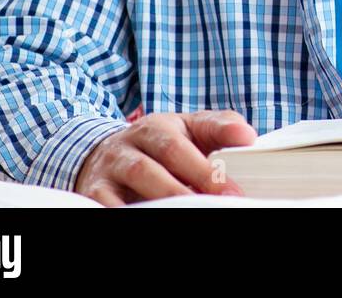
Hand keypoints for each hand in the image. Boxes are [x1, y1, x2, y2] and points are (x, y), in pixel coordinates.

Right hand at [73, 109, 257, 205]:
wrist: (102, 153)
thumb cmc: (159, 145)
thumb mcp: (187, 129)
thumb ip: (219, 128)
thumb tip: (248, 136)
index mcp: (158, 126)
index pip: (183, 143)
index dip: (208, 168)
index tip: (234, 190)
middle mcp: (131, 143)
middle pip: (161, 160)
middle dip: (190, 183)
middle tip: (218, 203)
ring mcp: (110, 167)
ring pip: (137, 177)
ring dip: (164, 196)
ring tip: (187, 210)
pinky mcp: (93, 190)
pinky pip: (104, 202)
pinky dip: (121, 210)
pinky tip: (142, 216)